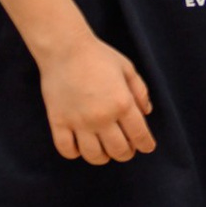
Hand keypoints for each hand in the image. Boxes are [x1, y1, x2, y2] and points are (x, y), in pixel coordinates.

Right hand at [36, 31, 156, 163]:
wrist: (65, 49)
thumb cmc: (99, 56)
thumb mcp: (128, 69)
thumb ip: (140, 92)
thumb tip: (147, 113)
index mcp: (123, 103)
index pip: (139, 135)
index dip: (146, 145)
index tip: (146, 147)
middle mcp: (102, 117)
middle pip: (119, 150)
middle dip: (126, 153)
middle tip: (127, 150)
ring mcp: (78, 122)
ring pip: (94, 155)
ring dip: (103, 157)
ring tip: (105, 151)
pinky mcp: (58, 122)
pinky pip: (67, 150)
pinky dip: (75, 153)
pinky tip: (80, 147)